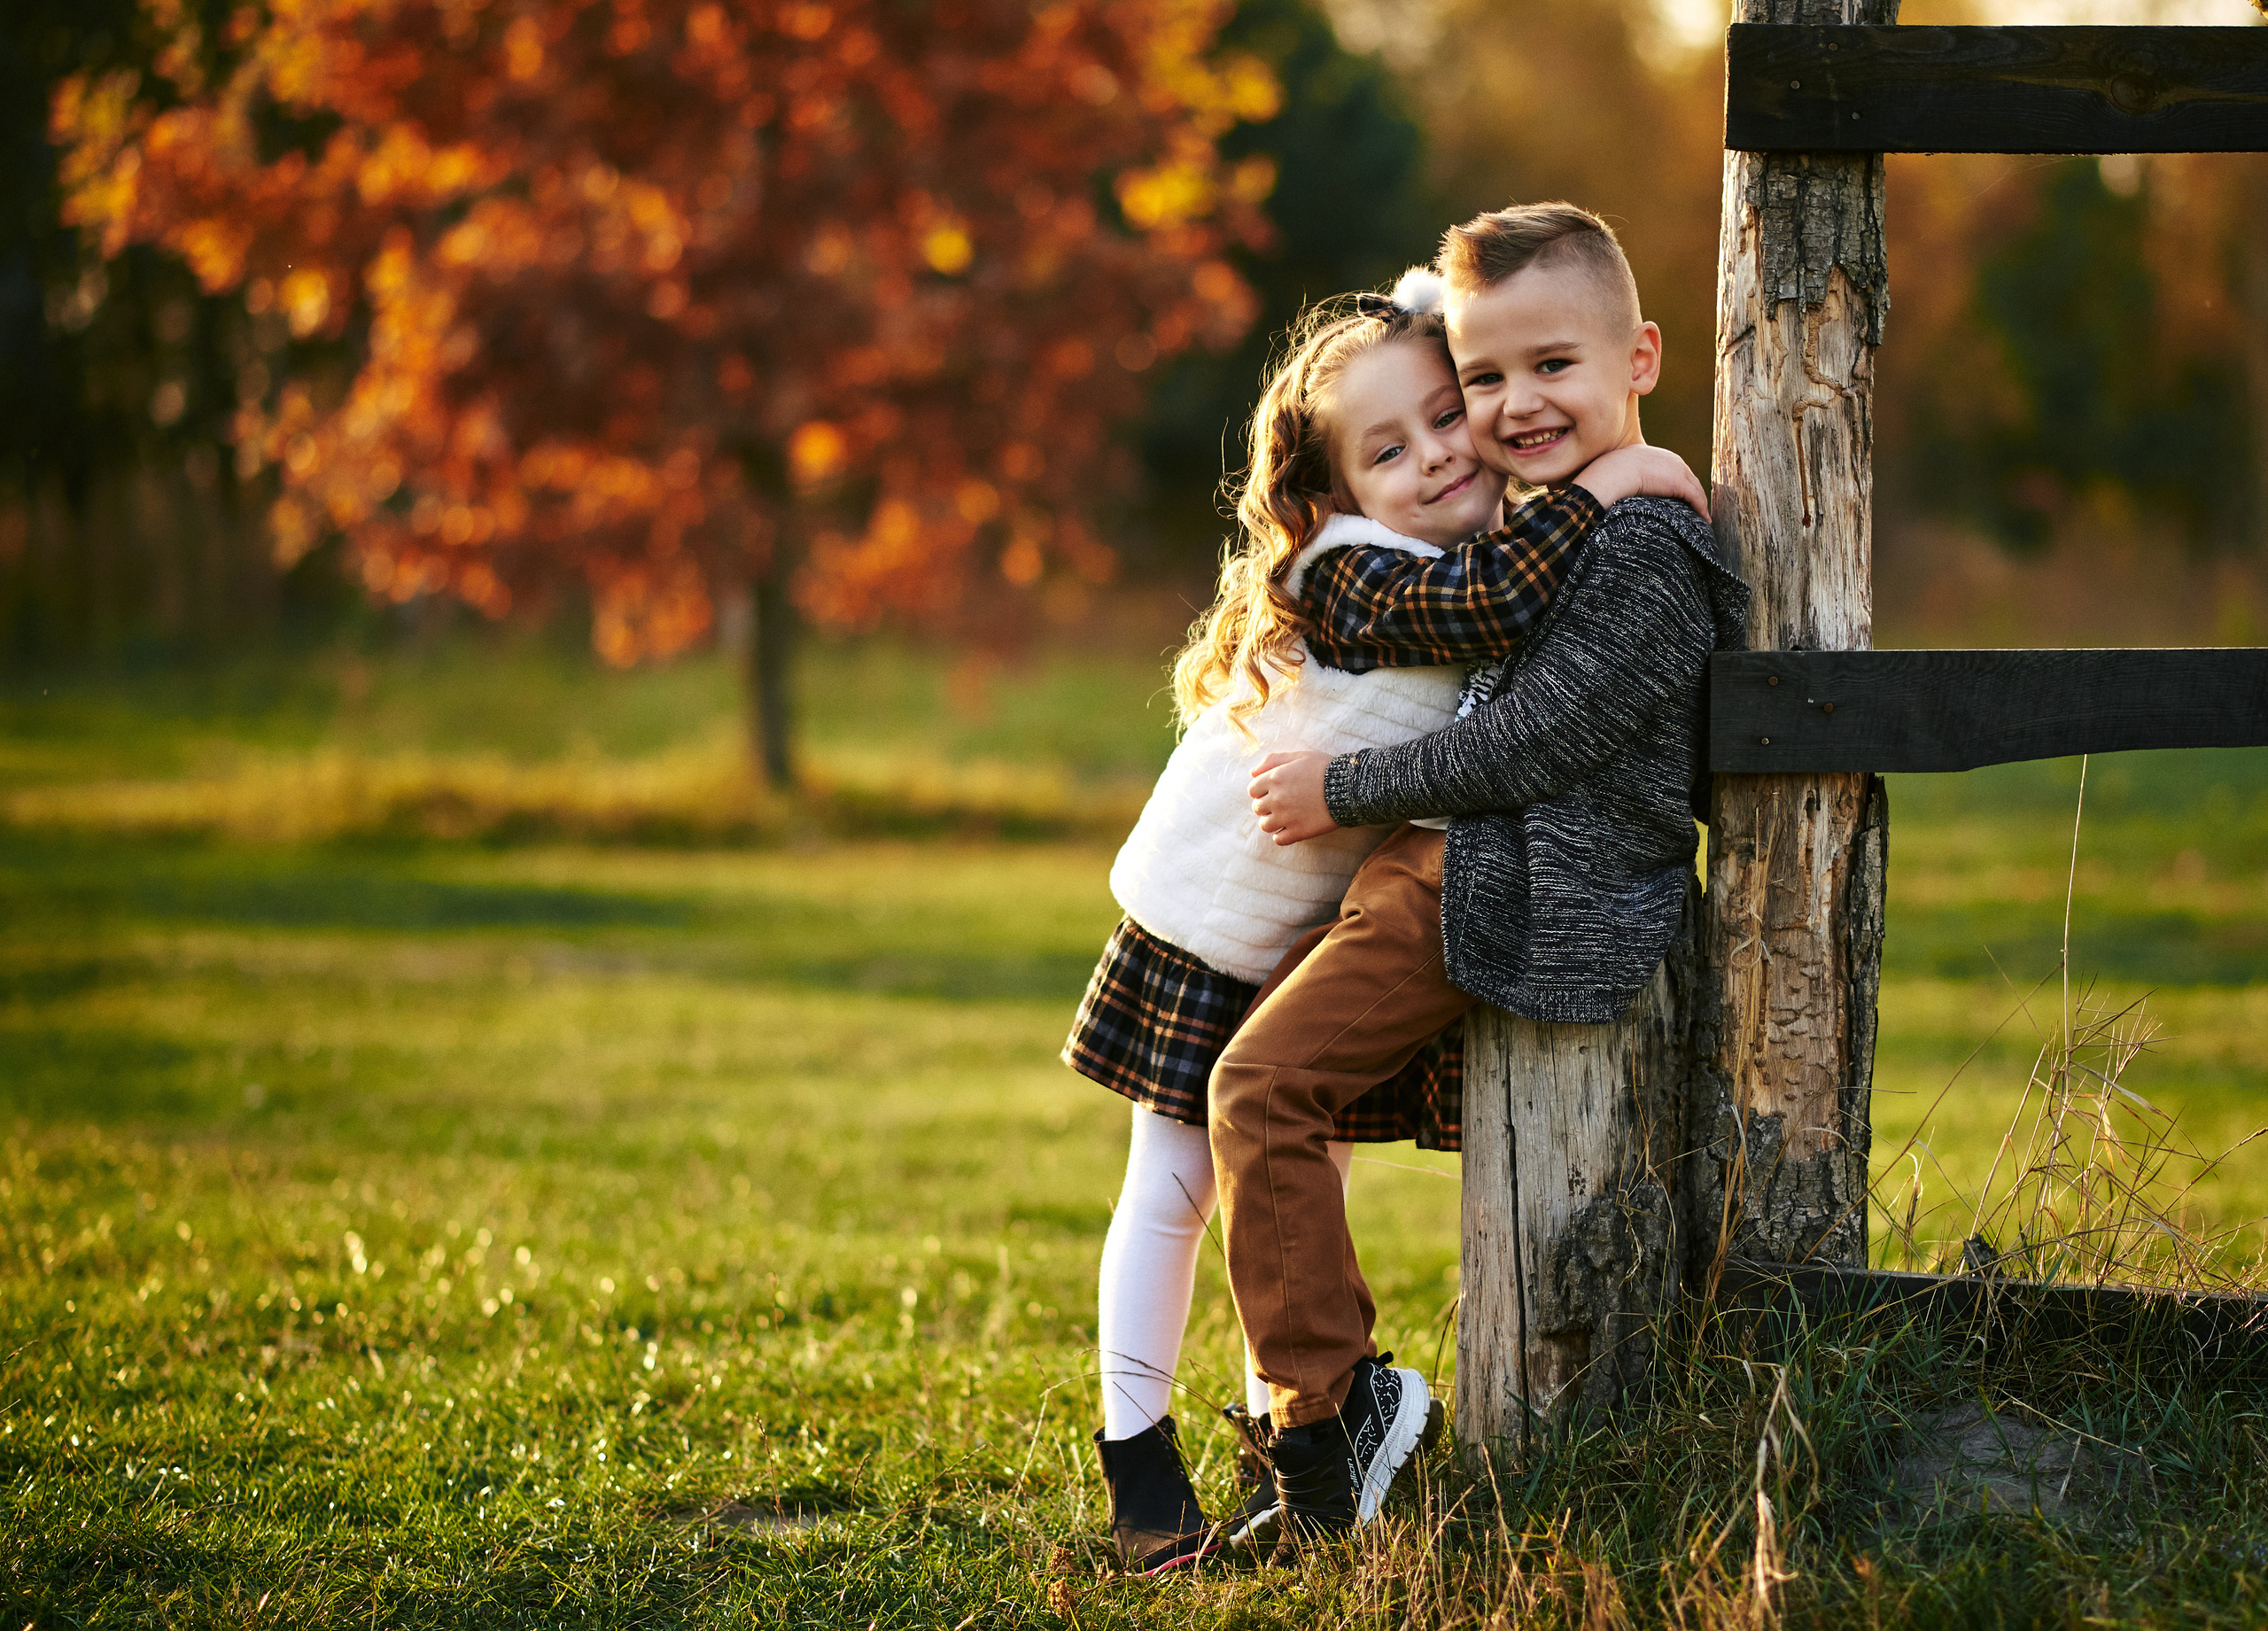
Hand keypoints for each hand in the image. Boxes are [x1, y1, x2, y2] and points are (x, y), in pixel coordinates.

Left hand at [1248, 749, 1338, 845]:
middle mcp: (1276, 799)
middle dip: (1267, 805)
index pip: (1252, 790)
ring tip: (1287, 816)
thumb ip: (1273, 760)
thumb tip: (1252, 772)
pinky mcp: (1298, 832)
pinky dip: (1283, 835)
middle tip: (1283, 803)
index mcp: (1274, 778)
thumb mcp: (1299, 755)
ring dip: (1273, 821)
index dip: (1262, 790)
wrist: (1348, 788)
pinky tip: (1293, 827)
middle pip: (1257, 808)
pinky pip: (1279, 839)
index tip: (1274, 790)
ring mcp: (1286, 817)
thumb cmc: (1325, 769)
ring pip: (1265, 825)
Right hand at [1570, 444, 1708, 514]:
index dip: (1675, 483)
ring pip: (1694, 487)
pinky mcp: (1680, 482)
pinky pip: (1695, 497)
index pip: (1671, 469)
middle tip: (1696, 506)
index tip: (1678, 495)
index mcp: (1652, 454)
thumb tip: (1612, 489)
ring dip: (1699, 502)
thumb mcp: (1613, 472)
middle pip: (1686, 476)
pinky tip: (1704, 519)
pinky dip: (1701, 508)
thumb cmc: (1605, 477)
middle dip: (1692, 491)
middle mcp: (1668, 458)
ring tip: (1702, 515)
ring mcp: (1676, 468)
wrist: (1611, 473)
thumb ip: (1620, 477)